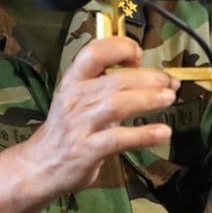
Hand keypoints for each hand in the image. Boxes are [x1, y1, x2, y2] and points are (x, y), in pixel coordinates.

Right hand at [22, 36, 179, 199]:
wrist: (41, 165)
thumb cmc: (67, 129)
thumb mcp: (78, 98)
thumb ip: (106, 86)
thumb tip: (148, 75)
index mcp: (73, 80)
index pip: (95, 52)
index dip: (120, 48)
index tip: (138, 56)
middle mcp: (75, 98)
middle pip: (116, 80)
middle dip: (149, 78)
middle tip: (170, 82)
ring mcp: (80, 124)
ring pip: (117, 104)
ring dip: (148, 99)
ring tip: (169, 98)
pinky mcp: (87, 149)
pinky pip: (118, 138)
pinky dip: (143, 134)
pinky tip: (162, 132)